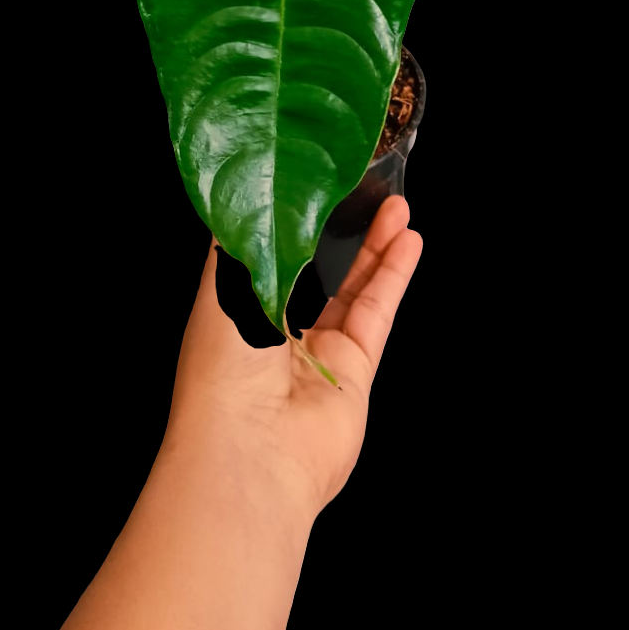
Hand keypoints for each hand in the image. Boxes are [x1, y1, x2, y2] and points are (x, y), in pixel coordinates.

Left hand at [164, 196, 422, 524]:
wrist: (250, 452)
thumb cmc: (221, 367)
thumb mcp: (222, 287)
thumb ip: (243, 238)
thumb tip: (253, 191)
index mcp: (234, 308)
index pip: (267, 252)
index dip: (292, 217)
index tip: (315, 178)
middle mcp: (274, 330)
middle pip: (315, 267)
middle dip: (339, 228)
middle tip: (364, 187)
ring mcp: (317, 351)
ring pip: (351, 286)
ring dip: (373, 245)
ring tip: (396, 205)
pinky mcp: (354, 370)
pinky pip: (377, 312)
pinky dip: (393, 275)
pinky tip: (408, 242)